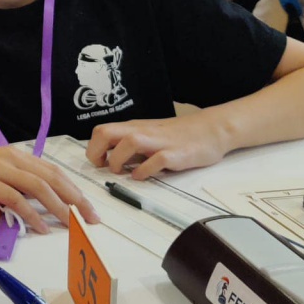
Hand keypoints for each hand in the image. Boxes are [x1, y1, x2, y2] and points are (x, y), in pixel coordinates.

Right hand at [0, 144, 98, 232]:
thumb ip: (8, 182)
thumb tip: (29, 203)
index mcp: (12, 154)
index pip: (51, 170)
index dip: (73, 188)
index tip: (88, 206)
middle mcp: (10, 157)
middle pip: (52, 177)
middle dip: (76, 198)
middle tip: (92, 218)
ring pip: (38, 186)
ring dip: (59, 206)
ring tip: (73, 223)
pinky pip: (15, 198)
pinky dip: (31, 214)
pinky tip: (41, 228)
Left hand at [85, 112, 228, 180]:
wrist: (210, 129)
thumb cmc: (178, 134)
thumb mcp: (148, 135)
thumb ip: (131, 145)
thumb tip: (109, 158)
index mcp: (134, 127)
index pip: (101, 131)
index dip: (93, 148)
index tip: (98, 163)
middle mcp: (142, 131)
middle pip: (106, 132)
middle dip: (96, 152)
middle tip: (103, 167)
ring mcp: (159, 142)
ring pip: (128, 142)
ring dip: (118, 160)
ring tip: (121, 172)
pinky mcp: (175, 154)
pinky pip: (155, 160)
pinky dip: (144, 171)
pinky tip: (141, 176)